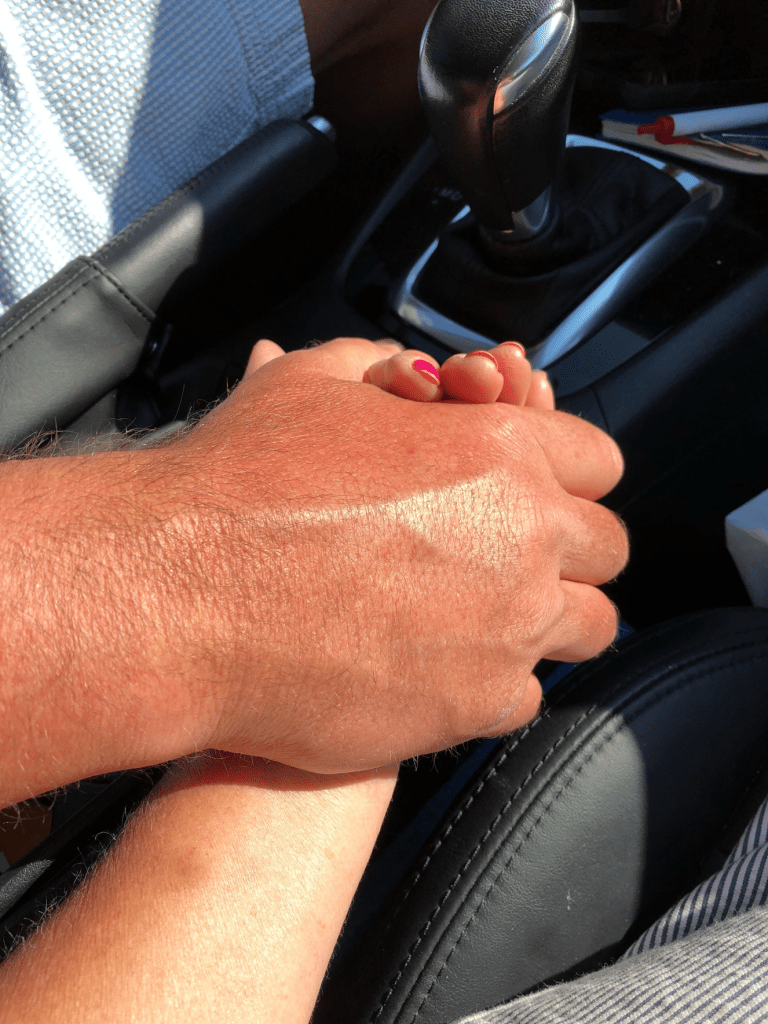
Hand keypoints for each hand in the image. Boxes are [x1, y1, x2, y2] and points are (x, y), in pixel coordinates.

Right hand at [152, 336, 626, 770]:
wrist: (182, 595)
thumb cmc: (236, 488)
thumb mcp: (312, 386)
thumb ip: (386, 373)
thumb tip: (416, 380)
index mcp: (498, 448)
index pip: (598, 459)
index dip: (568, 474)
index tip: (542, 493)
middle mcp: (522, 537)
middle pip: (606, 548)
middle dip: (569, 550)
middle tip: (515, 556)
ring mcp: (508, 626)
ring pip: (586, 627)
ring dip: (549, 618)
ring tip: (488, 616)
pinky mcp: (473, 703)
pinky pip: (526, 695)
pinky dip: (496, 681)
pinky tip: (441, 664)